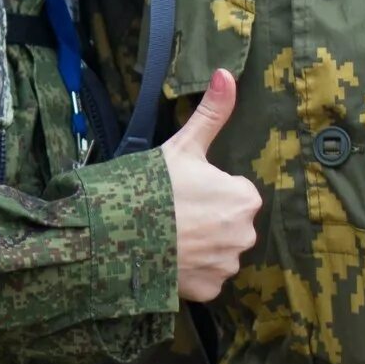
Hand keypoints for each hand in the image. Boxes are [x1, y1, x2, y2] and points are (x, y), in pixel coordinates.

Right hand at [162, 69, 259, 301]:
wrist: (120, 234)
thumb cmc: (153, 186)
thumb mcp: (183, 145)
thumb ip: (212, 113)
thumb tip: (227, 73)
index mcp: (244, 197)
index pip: (233, 192)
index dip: (206, 190)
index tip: (182, 190)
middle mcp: (244, 234)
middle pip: (227, 223)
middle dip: (206, 220)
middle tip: (172, 213)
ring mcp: (226, 266)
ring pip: (216, 252)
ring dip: (198, 247)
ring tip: (167, 236)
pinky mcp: (208, 290)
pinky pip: (204, 279)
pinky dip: (189, 272)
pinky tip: (168, 260)